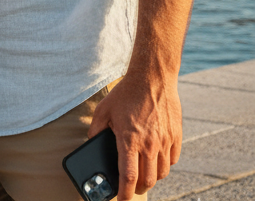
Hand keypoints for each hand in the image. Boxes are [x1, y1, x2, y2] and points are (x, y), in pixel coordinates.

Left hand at [88, 70, 181, 198]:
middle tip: (131, 187)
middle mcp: (149, 144)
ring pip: (161, 173)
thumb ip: (96, 129)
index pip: (128, 177)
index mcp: (129, 139)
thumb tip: (92, 142)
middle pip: (147, 180)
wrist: (152, 78)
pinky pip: (172, 160)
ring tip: (143, 174)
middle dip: (138, 188)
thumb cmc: (126, 93)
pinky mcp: (176, 137)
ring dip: (152, 178)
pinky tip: (156, 160)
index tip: (121, 199)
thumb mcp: (104, 109)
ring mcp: (164, 141)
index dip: (124, 193)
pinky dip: (164, 165)